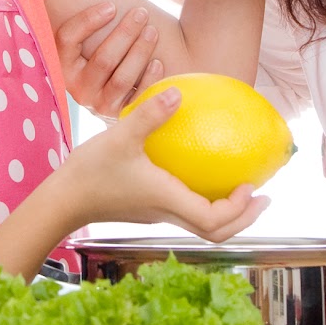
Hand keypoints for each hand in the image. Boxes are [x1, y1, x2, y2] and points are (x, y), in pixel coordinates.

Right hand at [56, 0, 162, 119]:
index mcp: (65, 65)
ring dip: (140, 52)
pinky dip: (150, 79)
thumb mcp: (96, 39)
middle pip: (103, 58)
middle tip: (141, 12)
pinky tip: (158, 62)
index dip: (87, 20)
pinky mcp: (122, 117)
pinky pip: (138, 98)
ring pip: (122, 77)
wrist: (115, 104)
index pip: (67, 40)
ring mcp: (100, 105)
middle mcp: (79, 88)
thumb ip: (104, 11)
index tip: (111, 5)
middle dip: (125, 33)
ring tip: (152, 31)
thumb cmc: (106, 58)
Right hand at [59, 87, 268, 240]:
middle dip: (244, 218)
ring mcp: (157, 213)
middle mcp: (166, 212)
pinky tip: (199, 170)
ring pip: (201, 223)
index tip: (252, 187)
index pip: (213, 221)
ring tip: (242, 186)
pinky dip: (203, 198)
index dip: (239, 210)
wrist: (61, 200)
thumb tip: (179, 91)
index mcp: (167, 200)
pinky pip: (185, 209)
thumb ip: (151, 114)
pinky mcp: (147, 208)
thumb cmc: (90, 172)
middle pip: (215, 232)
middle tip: (263, 196)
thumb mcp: (120, 137)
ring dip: (227, 211)